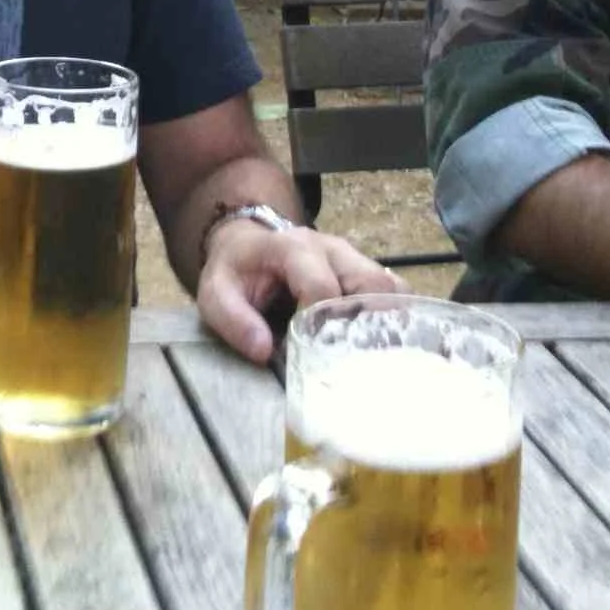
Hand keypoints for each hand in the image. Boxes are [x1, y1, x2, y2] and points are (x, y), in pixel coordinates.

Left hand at [197, 221, 404, 364]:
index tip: (315, 357)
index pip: (323, 287)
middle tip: (358, 365)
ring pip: (389, 288)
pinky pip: (392, 293)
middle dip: (369, 326)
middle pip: (370, 284)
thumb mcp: (215, 294)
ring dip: (388, 324)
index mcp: (293, 249)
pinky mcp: (364, 270)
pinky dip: (393, 319)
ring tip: (374, 361)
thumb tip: (264, 351)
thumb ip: (233, 320)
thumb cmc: (234, 273)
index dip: (323, 325)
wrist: (247, 244)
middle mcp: (331, 249)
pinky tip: (382, 348)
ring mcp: (353, 258)